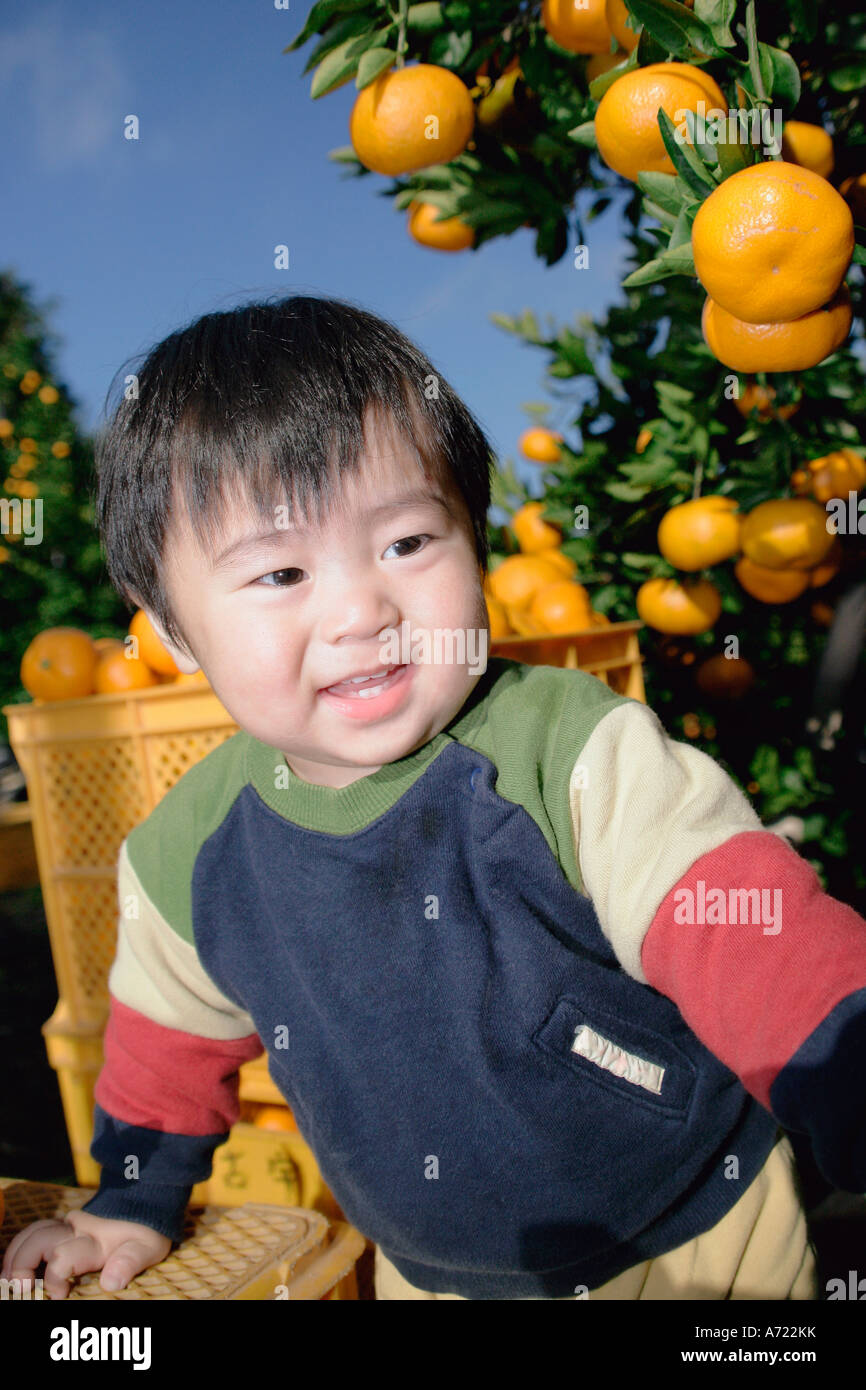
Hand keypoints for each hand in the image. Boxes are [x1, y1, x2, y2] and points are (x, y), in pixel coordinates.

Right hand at [1, 1209, 172, 1299]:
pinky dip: (19, 1248)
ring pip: (31, 1233)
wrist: (145, 1200)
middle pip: (37, 1241)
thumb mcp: (147, 1248)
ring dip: (15, 1255)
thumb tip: (110, 1283)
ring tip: (8, 1280)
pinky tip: (13, 1266)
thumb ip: (129, 1263)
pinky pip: (34, 1231)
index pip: (63, 1258)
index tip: (59, 1296)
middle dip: (22, 1265)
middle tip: (19, 1289)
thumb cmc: (144, 1232)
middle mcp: (75, 1230)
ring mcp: (67, 1225)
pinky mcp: (63, 1224)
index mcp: (94, 1241)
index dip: (54, 1280)